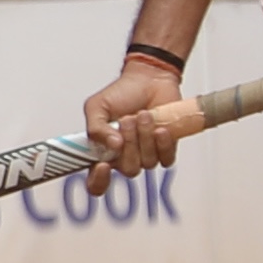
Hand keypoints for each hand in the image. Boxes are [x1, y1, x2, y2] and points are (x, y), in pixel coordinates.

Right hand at [78, 41, 192, 182]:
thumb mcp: (97, 106)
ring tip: (144, 115)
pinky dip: (164, 143)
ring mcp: (146, 154)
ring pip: (147, 163)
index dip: (99, 182)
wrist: (150, 79)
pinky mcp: (166, 149)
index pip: (97, 182)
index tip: (103, 165)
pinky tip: (161, 128)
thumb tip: (112, 146)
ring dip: (145, 137)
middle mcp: (124, 157)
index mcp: (102, 151)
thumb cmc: (122, 92)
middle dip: (129, 144)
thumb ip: (95, 128)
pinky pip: (166, 160)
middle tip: (127, 120)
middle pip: (127, 169)